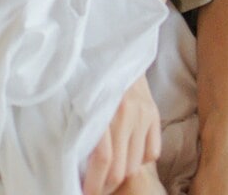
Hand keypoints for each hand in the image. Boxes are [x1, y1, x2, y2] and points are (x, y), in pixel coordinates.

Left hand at [83, 75, 160, 194]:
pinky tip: (126, 156)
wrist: (113, 47)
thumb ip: (78, 127)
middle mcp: (128, 114)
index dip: (93, 183)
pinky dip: (139, 160)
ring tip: (106, 176)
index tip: (84, 192)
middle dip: (105, 185)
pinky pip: (152, 152)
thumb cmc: (86, 73)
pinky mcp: (154, 114)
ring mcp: (144, 115)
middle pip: (121, 168)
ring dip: (120, 176)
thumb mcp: (75, 97)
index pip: (103, 159)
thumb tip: (72, 164)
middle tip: (93, 188)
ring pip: (135, 164)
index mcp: (104, 108)